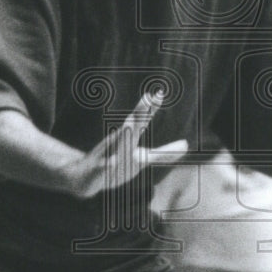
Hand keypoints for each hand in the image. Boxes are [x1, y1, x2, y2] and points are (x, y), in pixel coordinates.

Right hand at [70, 90, 187, 198]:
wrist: (84, 178)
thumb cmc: (117, 163)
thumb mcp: (143, 159)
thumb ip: (165, 153)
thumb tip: (187, 146)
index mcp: (130, 138)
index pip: (142, 120)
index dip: (150, 108)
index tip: (158, 93)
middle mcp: (119, 143)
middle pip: (132, 126)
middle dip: (140, 113)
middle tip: (148, 98)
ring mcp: (109, 155)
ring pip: (118, 144)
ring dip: (125, 134)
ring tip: (131, 123)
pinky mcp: (100, 170)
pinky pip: (104, 167)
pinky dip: (108, 164)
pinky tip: (112, 162)